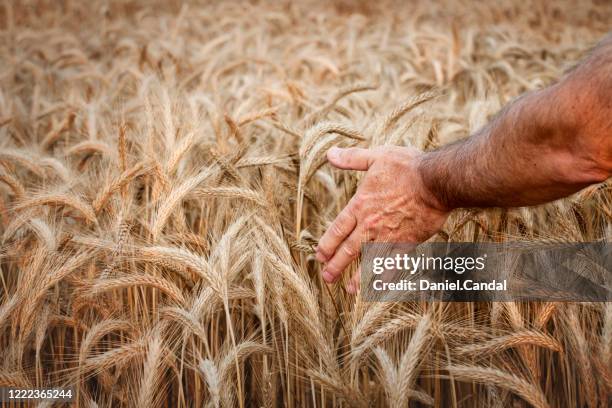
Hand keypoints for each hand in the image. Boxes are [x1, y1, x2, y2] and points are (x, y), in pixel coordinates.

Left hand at [316, 146, 449, 291]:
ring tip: (348, 290)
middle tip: (327, 277)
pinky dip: (385, 277)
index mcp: (360, 205)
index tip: (319, 256)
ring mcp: (389, 236)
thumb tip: (330, 154)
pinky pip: (393, 265)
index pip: (337, 229)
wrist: (436, 181)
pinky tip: (378, 287)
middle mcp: (370, 224)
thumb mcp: (376, 157)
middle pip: (348, 250)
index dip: (327, 244)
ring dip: (357, 277)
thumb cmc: (407, 167)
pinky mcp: (407, 243)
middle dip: (335, 266)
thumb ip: (352, 159)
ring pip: (368, 262)